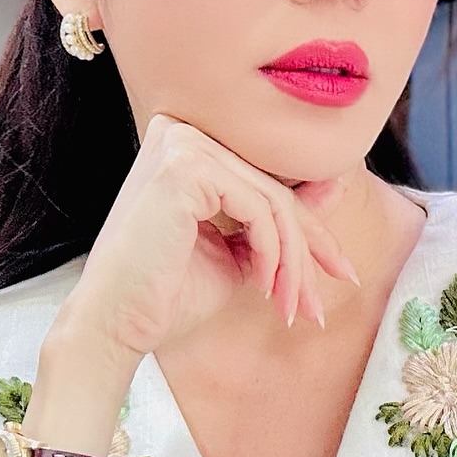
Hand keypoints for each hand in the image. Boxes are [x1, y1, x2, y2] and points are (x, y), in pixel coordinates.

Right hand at [55, 112, 357, 366]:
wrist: (115, 324)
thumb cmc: (168, 293)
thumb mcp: (241, 252)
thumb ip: (279, 218)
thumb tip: (335, 183)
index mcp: (188, 147)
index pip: (266, 183)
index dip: (309, 231)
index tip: (340, 273)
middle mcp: (181, 132)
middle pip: (274, 190)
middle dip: (308, 252)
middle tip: (319, 303)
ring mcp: (180, 144)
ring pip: (273, 201)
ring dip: (292, 262)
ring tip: (292, 306)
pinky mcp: (184, 167)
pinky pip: (259, 208)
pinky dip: (273, 253)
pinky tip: (264, 286)